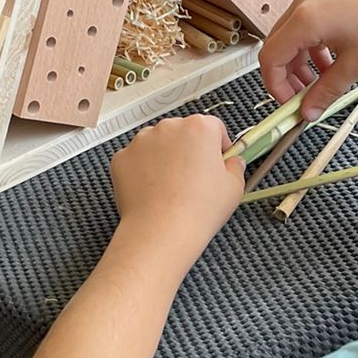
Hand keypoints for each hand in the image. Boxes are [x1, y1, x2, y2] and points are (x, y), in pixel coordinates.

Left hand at [110, 114, 244, 256]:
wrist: (161, 231)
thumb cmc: (199, 209)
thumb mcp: (234, 188)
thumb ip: (235, 167)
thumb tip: (233, 163)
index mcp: (199, 128)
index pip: (213, 127)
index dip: (218, 146)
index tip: (218, 162)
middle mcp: (168, 127)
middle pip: (183, 133)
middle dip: (189, 150)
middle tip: (194, 179)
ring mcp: (141, 141)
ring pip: (158, 144)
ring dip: (165, 158)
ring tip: (172, 188)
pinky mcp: (122, 158)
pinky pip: (136, 160)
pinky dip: (143, 172)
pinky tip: (153, 192)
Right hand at [260, 0, 357, 117]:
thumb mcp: (356, 64)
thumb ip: (326, 91)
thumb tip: (309, 110)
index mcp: (306, 19)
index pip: (270, 58)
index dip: (275, 86)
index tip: (290, 103)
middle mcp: (303, 2)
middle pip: (277, 46)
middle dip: (286, 76)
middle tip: (303, 98)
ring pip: (291, 36)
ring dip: (299, 62)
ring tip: (320, 83)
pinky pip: (305, 24)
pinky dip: (310, 46)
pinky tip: (330, 62)